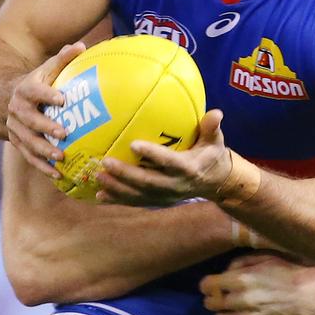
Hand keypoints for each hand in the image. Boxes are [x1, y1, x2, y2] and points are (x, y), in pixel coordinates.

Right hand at [6, 42, 85, 176]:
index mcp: (25, 90)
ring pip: (28, 142)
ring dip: (44, 151)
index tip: (63, 99)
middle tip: (64, 133)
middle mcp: (17, 110)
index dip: (47, 95)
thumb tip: (81, 47)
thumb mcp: (47, 68)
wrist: (5, 98)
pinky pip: (29, 157)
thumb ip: (63, 59)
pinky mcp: (18, 143)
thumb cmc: (38, 83)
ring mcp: (15, 129)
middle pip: (29, 120)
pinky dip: (42, 166)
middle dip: (45, 127)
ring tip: (62, 158)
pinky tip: (58, 176)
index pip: (35, 92)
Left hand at [95, 109, 231, 205]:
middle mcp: (175, 185)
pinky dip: (117, 200)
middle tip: (106, 162)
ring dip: (117, 188)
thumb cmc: (212, 155)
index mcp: (188, 169)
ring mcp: (165, 196)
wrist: (216, 183)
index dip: (152, 154)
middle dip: (125, 174)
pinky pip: (136, 202)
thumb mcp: (215, 141)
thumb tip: (216, 113)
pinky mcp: (158, 201)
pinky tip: (99, 196)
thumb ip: (212, 128)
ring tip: (98, 178)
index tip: (133, 144)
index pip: (168, 162)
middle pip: (147, 182)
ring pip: (138, 195)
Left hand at [200, 253, 314, 314]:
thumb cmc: (290, 272)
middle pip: (212, 304)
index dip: (208, 285)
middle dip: (214, 300)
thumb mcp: (265, 257)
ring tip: (233, 312)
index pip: (208, 285)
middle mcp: (240, 300)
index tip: (211, 286)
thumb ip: (240, 262)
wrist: (314, 294)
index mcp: (240, 279)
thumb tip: (224, 272)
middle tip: (222, 298)